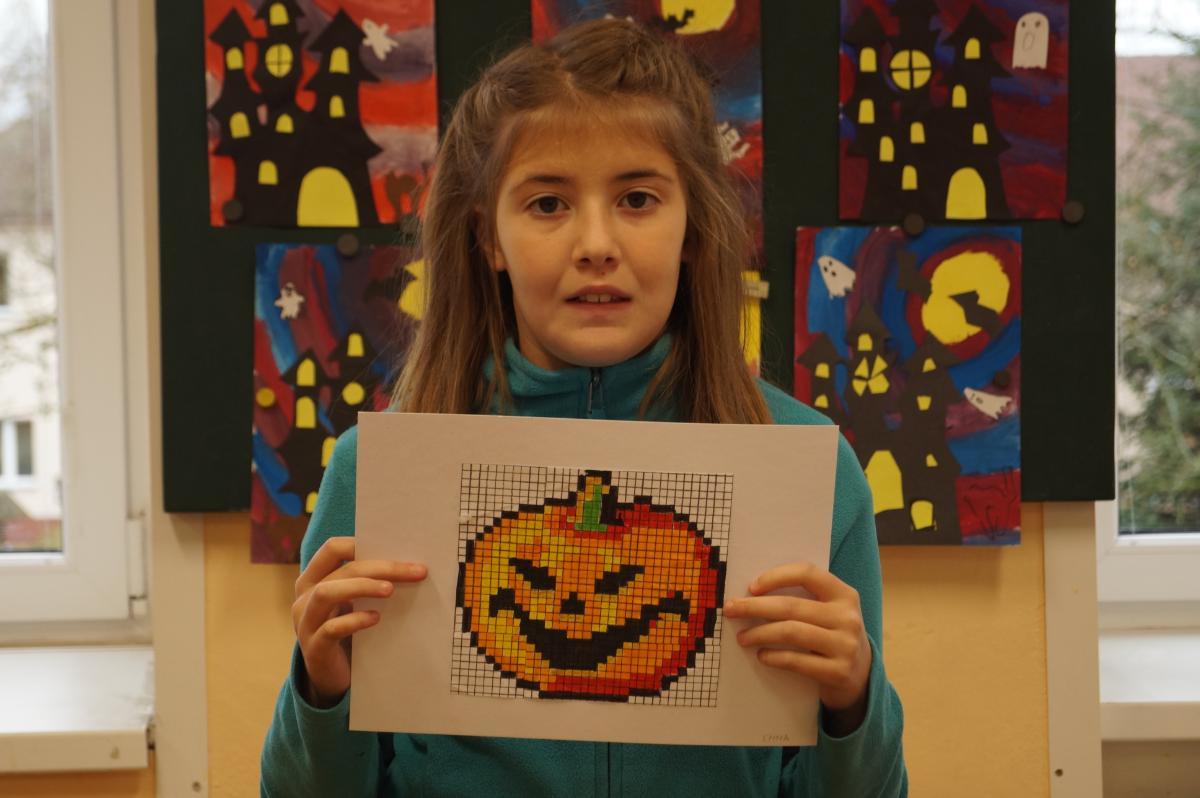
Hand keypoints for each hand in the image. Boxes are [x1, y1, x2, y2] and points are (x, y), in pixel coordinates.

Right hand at [292, 536, 426, 707]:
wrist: (332, 676)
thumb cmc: (348, 631)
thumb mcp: (353, 603)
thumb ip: (367, 583)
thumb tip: (409, 565)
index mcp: (314, 579)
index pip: (333, 548)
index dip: (362, 543)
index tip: (398, 546)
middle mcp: (305, 597)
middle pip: (342, 570)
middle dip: (381, 567)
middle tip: (415, 571)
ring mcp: (306, 622)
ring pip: (327, 593)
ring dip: (362, 587)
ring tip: (390, 590)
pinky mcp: (314, 647)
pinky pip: (331, 628)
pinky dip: (354, 621)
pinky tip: (375, 619)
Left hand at [724, 561, 871, 734]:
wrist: (861, 676)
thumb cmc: (832, 635)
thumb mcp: (828, 611)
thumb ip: (803, 599)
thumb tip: (752, 594)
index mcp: (844, 594)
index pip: (807, 573)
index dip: (776, 576)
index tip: (751, 587)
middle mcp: (847, 617)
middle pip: (791, 606)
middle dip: (754, 607)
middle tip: (730, 610)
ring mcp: (845, 645)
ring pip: (790, 632)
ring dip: (759, 633)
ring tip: (742, 637)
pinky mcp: (838, 671)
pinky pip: (796, 661)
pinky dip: (773, 657)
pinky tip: (761, 655)